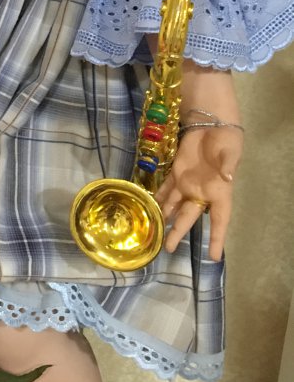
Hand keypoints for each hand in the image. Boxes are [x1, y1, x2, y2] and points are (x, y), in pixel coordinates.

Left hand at [156, 126, 242, 260]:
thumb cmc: (227, 141)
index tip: (213, 256)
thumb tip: (227, 176)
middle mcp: (202, 192)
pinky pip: (166, 189)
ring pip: (174, 206)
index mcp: (220, 192)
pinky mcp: (176, 173)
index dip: (217, 237)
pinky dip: (158, 198)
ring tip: (155, 234)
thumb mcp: (231, 151)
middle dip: (178, 232)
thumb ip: (228, 164)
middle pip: (189, 217)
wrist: (212, 125)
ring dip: (166, 219)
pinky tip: (150, 208)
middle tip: (168, 249)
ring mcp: (187, 183)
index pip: (219, 220)